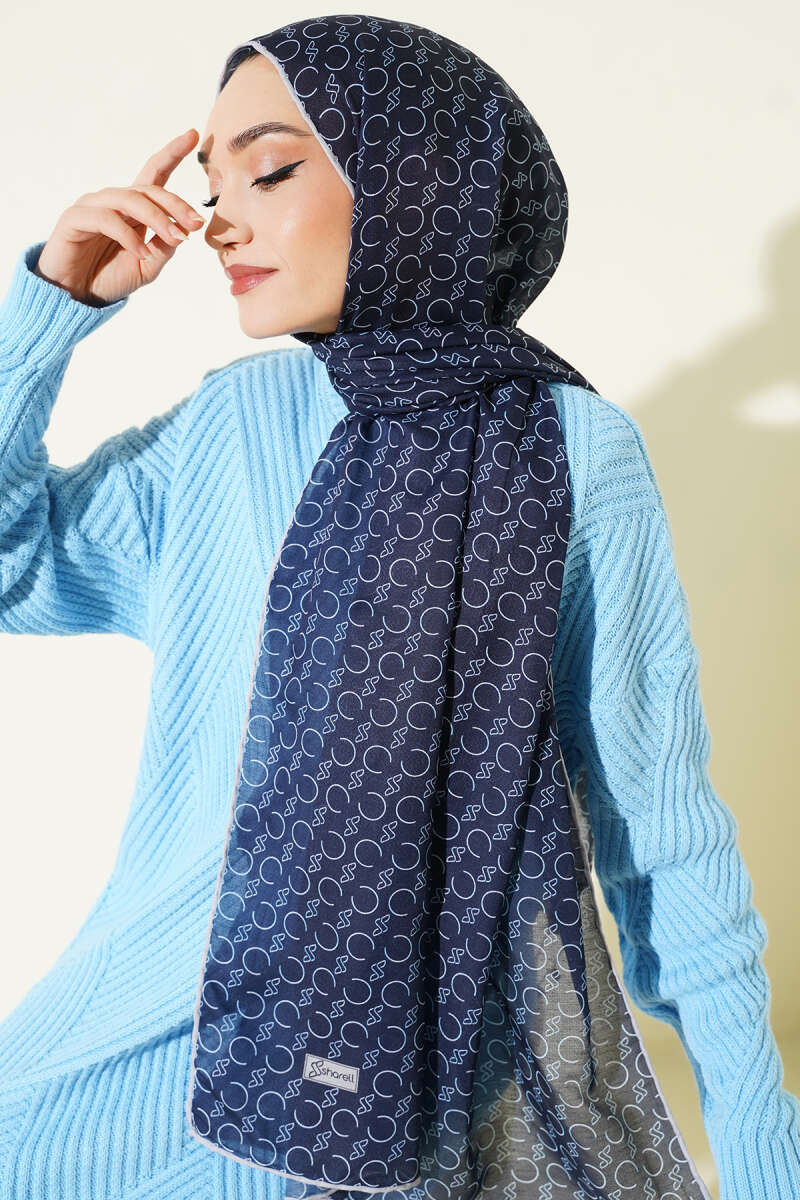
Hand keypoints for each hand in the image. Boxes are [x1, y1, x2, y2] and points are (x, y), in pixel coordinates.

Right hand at [34, 129, 205, 306]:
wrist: (75, 297)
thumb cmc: (109, 278)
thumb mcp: (147, 266)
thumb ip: (164, 247)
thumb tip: (184, 229)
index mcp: (133, 210)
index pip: (155, 174)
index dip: (172, 154)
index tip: (194, 135)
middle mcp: (114, 202)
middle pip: (149, 189)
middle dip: (176, 204)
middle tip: (195, 223)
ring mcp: (93, 206)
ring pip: (130, 199)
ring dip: (157, 219)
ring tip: (175, 239)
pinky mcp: (75, 218)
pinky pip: (107, 219)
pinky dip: (128, 236)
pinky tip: (142, 252)